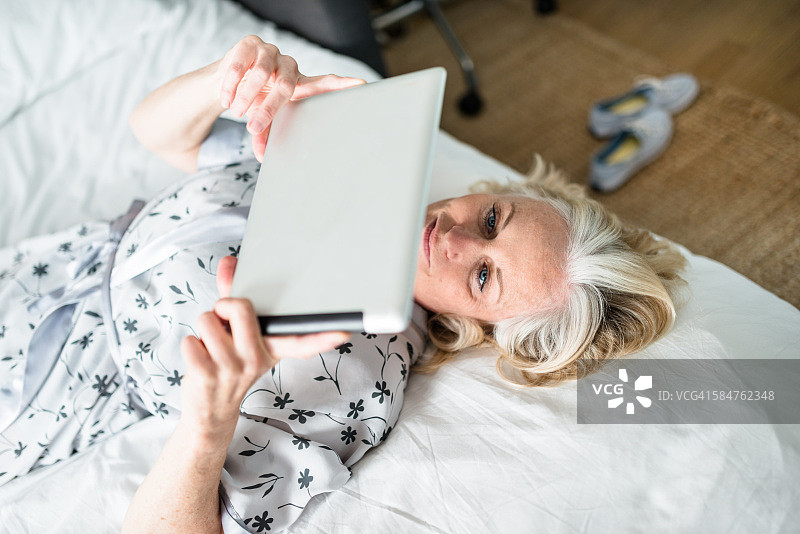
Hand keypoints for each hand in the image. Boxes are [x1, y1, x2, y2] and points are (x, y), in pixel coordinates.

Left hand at [179, 256, 349, 441]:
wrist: (210, 413)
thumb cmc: (226, 365)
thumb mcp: (238, 334)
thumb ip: (234, 295)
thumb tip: (229, 262)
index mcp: (271, 348)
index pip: (300, 343)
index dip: (322, 338)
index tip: (342, 332)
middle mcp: (256, 359)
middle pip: (241, 307)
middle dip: (224, 305)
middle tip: (224, 321)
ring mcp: (233, 370)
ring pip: (208, 320)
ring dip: (203, 326)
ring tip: (211, 343)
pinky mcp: (207, 377)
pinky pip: (191, 341)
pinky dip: (190, 343)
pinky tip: (199, 357)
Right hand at [216, 35, 365, 162]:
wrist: (224, 84)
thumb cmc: (253, 102)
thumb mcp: (261, 120)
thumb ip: (265, 136)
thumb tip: (263, 158)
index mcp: (299, 85)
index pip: (325, 83)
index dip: (342, 84)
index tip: (361, 85)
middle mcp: (289, 66)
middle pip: (286, 87)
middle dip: (268, 110)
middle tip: (252, 128)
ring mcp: (271, 52)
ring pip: (262, 73)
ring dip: (245, 96)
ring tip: (235, 110)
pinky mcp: (250, 44)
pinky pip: (241, 65)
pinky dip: (231, 85)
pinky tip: (225, 98)